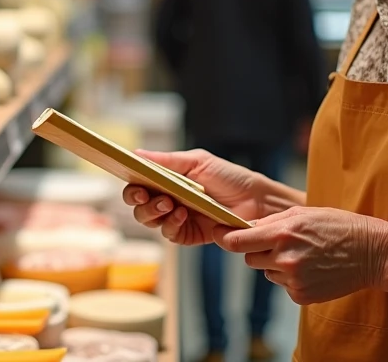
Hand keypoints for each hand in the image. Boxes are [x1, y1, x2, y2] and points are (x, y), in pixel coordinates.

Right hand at [121, 149, 268, 245]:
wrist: (255, 200)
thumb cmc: (227, 176)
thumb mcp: (197, 162)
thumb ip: (166, 161)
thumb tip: (136, 154)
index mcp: (167, 181)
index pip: (139, 185)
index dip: (132, 187)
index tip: (135, 185)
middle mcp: (168, 200)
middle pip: (139, 206)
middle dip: (139, 202)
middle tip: (146, 196)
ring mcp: (177, 218)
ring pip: (151, 221)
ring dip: (154, 212)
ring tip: (170, 203)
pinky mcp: (188, 235)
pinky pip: (170, 234)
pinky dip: (171, 225)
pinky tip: (181, 215)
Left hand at [214, 206, 387, 304]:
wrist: (371, 252)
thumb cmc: (338, 226)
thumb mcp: (303, 213)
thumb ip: (272, 221)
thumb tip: (246, 228)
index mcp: (282, 233)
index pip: (238, 241)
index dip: (225, 238)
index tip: (219, 235)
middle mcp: (284, 258)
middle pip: (249, 259)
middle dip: (257, 251)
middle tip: (278, 242)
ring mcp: (293, 279)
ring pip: (267, 272)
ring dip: (276, 264)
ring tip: (303, 254)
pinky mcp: (302, 296)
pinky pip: (283, 286)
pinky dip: (291, 278)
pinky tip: (312, 267)